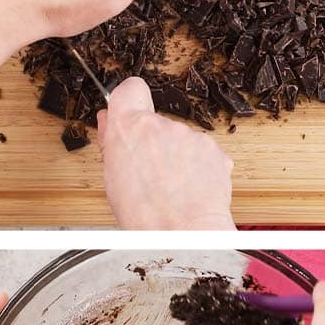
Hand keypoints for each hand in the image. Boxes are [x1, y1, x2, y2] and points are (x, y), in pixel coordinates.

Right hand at [97, 77, 235, 228]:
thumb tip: (110, 122)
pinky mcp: (215, 150)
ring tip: (174, 188)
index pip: (130, 89)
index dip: (130, 99)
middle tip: (152, 172)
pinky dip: (200, 168)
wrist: (184, 234)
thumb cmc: (146, 216)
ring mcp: (191, 137)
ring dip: (179, 158)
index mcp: (129, 128)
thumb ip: (113, 143)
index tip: (130, 111)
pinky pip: (204, 154)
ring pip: (182, 141)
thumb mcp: (113, 178)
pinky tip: (192, 189)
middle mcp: (162, 126)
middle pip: (158, 123)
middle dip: (156, 142)